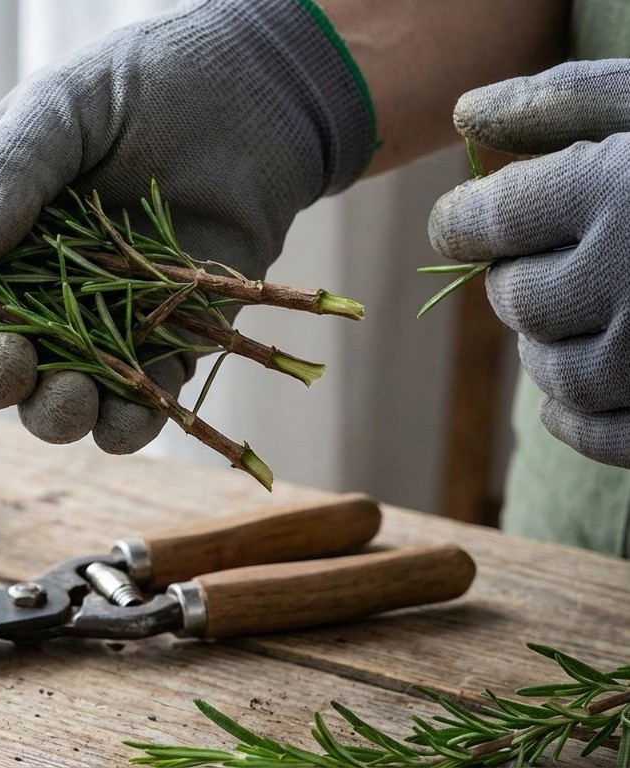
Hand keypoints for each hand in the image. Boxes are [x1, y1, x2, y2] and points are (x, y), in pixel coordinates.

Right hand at [0, 0, 373, 452]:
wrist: (251, 94)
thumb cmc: (138, 88)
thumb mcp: (57, 110)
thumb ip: (2, 173)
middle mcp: (25, 290)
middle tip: (9, 364)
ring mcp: (92, 324)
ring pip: (49, 400)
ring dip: (50, 413)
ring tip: (71, 397)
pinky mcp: (161, 346)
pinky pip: (132, 408)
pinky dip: (125, 425)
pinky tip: (129, 412)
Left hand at [429, 59, 629, 467]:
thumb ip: (566, 102)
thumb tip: (463, 115)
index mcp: (623, 189)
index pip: (486, 221)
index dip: (462, 222)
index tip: (464, 219)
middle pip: (516, 298)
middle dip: (514, 278)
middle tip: (541, 260)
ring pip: (553, 371)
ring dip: (542, 347)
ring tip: (573, 314)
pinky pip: (605, 434)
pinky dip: (573, 419)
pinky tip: (567, 396)